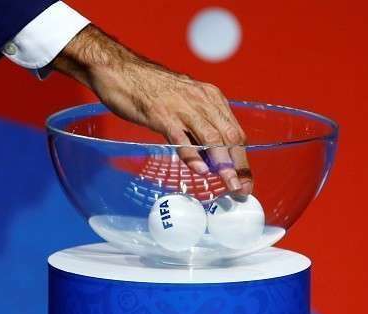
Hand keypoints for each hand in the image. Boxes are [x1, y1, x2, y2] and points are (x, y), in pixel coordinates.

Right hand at [52, 25, 251, 195]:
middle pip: (230, 137)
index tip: (245, 180)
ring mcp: (183, 107)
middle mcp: (202, 100)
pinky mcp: (162, 115)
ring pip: (212, 139)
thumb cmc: (150, 88)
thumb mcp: (184, 102)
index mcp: (210, 97)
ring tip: (229, 185)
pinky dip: (194, 156)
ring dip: (223, 165)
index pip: (235, 132)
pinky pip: (182, 138)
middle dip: (239, 166)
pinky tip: (201, 170)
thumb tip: (209, 154)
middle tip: (241, 189)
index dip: (243, 159)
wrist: (121, 69)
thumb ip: (198, 124)